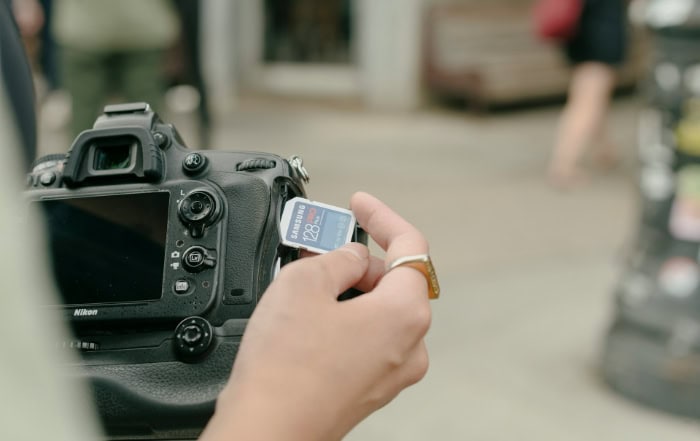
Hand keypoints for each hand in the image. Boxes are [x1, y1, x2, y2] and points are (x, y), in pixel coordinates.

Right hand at [201, 192, 432, 440]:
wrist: (267, 429)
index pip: (409, 246)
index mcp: (405, 313)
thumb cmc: (286, 368)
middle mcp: (409, 345)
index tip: (360, 204)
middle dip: (358, 257)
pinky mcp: (370, 387)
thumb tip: (351, 256)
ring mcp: (392, 371)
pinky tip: (314, 314)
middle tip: (320, 244)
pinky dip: (347, 316)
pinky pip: (367, 338)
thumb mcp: (305, 282)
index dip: (382, 217)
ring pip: (379, 310)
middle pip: (394, 280)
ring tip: (311, 279)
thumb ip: (338, 255)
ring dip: (350, 287)